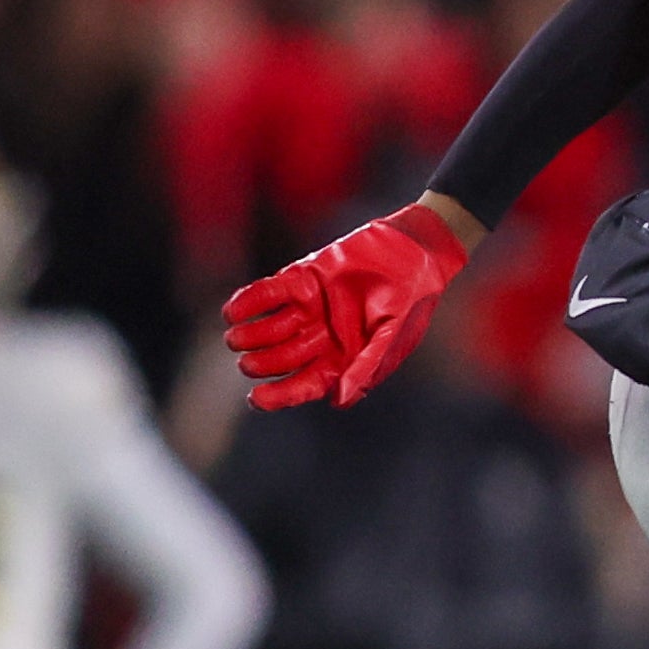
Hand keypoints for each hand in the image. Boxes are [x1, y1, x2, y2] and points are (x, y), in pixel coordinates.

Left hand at [222, 199, 470, 409]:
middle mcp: (323, 337)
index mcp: (344, 358)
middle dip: (262, 363)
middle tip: (248, 362)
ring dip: (250, 336)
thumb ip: (366, 365)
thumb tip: (337, 399)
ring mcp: (309, 308)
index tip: (256, 397)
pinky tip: (233, 312)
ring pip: (269, 329)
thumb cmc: (412, 298)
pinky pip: (267, 294)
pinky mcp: (301, 279)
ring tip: (236, 337)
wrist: (415, 249)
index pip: (306, 384)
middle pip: (282, 359)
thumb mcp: (394, 334)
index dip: (279, 394)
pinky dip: (248, 302)